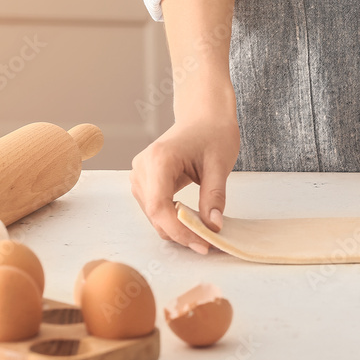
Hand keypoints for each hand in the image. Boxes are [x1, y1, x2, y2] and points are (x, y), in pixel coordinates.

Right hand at [130, 91, 239, 253]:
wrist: (204, 116)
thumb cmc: (212, 133)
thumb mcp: (219, 165)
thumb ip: (214, 197)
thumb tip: (213, 228)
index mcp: (159, 160)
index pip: (160, 207)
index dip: (180, 231)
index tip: (203, 244)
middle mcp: (142, 168)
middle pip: (154, 214)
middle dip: (181, 234)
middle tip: (209, 244)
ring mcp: (140, 175)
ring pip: (153, 215)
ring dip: (176, 229)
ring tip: (204, 234)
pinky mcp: (144, 182)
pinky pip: (155, 209)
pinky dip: (173, 220)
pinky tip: (193, 222)